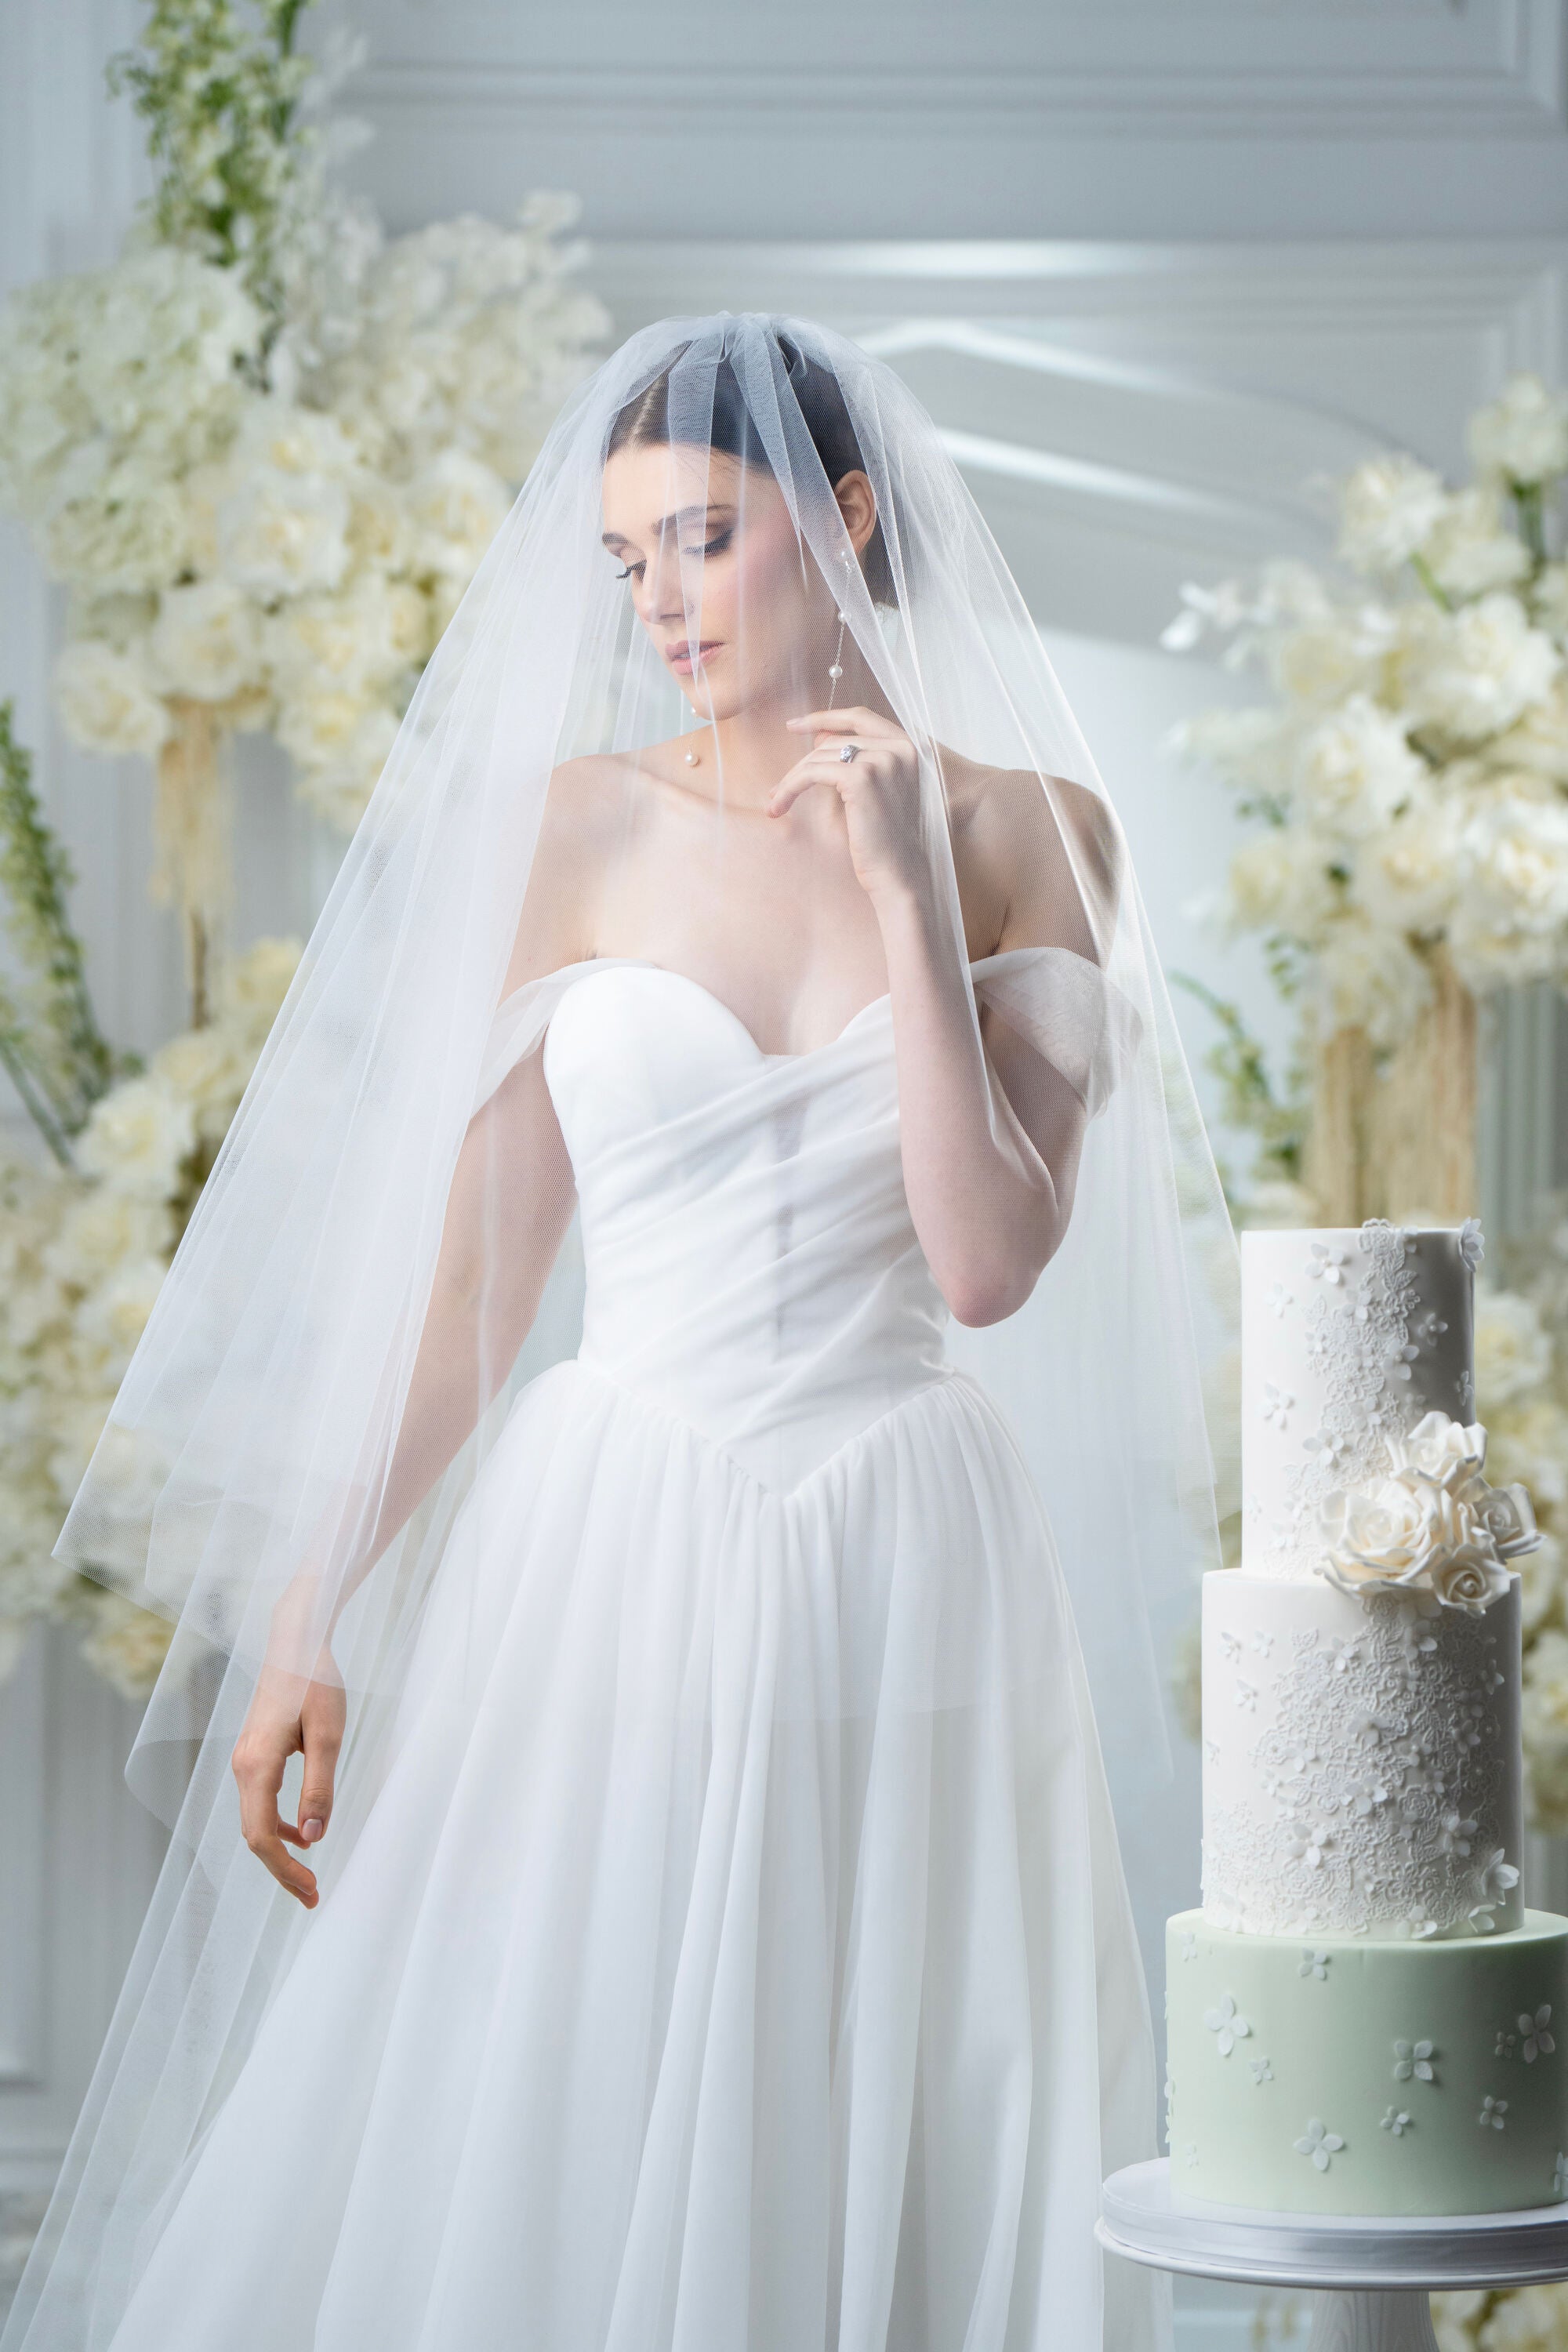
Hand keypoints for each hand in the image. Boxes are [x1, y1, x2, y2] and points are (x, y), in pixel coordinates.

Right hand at [231, 1647, 344, 1907]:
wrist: (296, 1642)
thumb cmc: (315, 1683)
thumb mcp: (327, 1736)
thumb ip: (319, 1788)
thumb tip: (313, 1839)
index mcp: (256, 1766)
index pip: (260, 1837)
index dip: (284, 1870)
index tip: (311, 1891)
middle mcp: (242, 1767)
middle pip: (254, 1836)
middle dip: (281, 1870)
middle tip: (313, 1896)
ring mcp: (244, 1760)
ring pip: (255, 1821)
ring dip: (279, 1851)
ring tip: (308, 1875)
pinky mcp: (253, 1753)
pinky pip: (259, 1802)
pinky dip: (276, 1826)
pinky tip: (300, 1832)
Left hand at [775, 708, 927, 905]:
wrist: (898, 874)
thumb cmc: (886, 839)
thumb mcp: (875, 792)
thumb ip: (857, 759)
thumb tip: (821, 735)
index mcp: (909, 747)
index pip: (860, 717)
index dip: (825, 717)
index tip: (793, 724)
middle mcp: (900, 748)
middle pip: (834, 740)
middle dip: (801, 763)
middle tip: (778, 787)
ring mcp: (882, 761)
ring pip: (820, 756)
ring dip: (791, 779)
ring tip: (775, 802)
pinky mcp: (861, 778)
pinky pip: (813, 773)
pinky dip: (791, 787)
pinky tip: (779, 806)